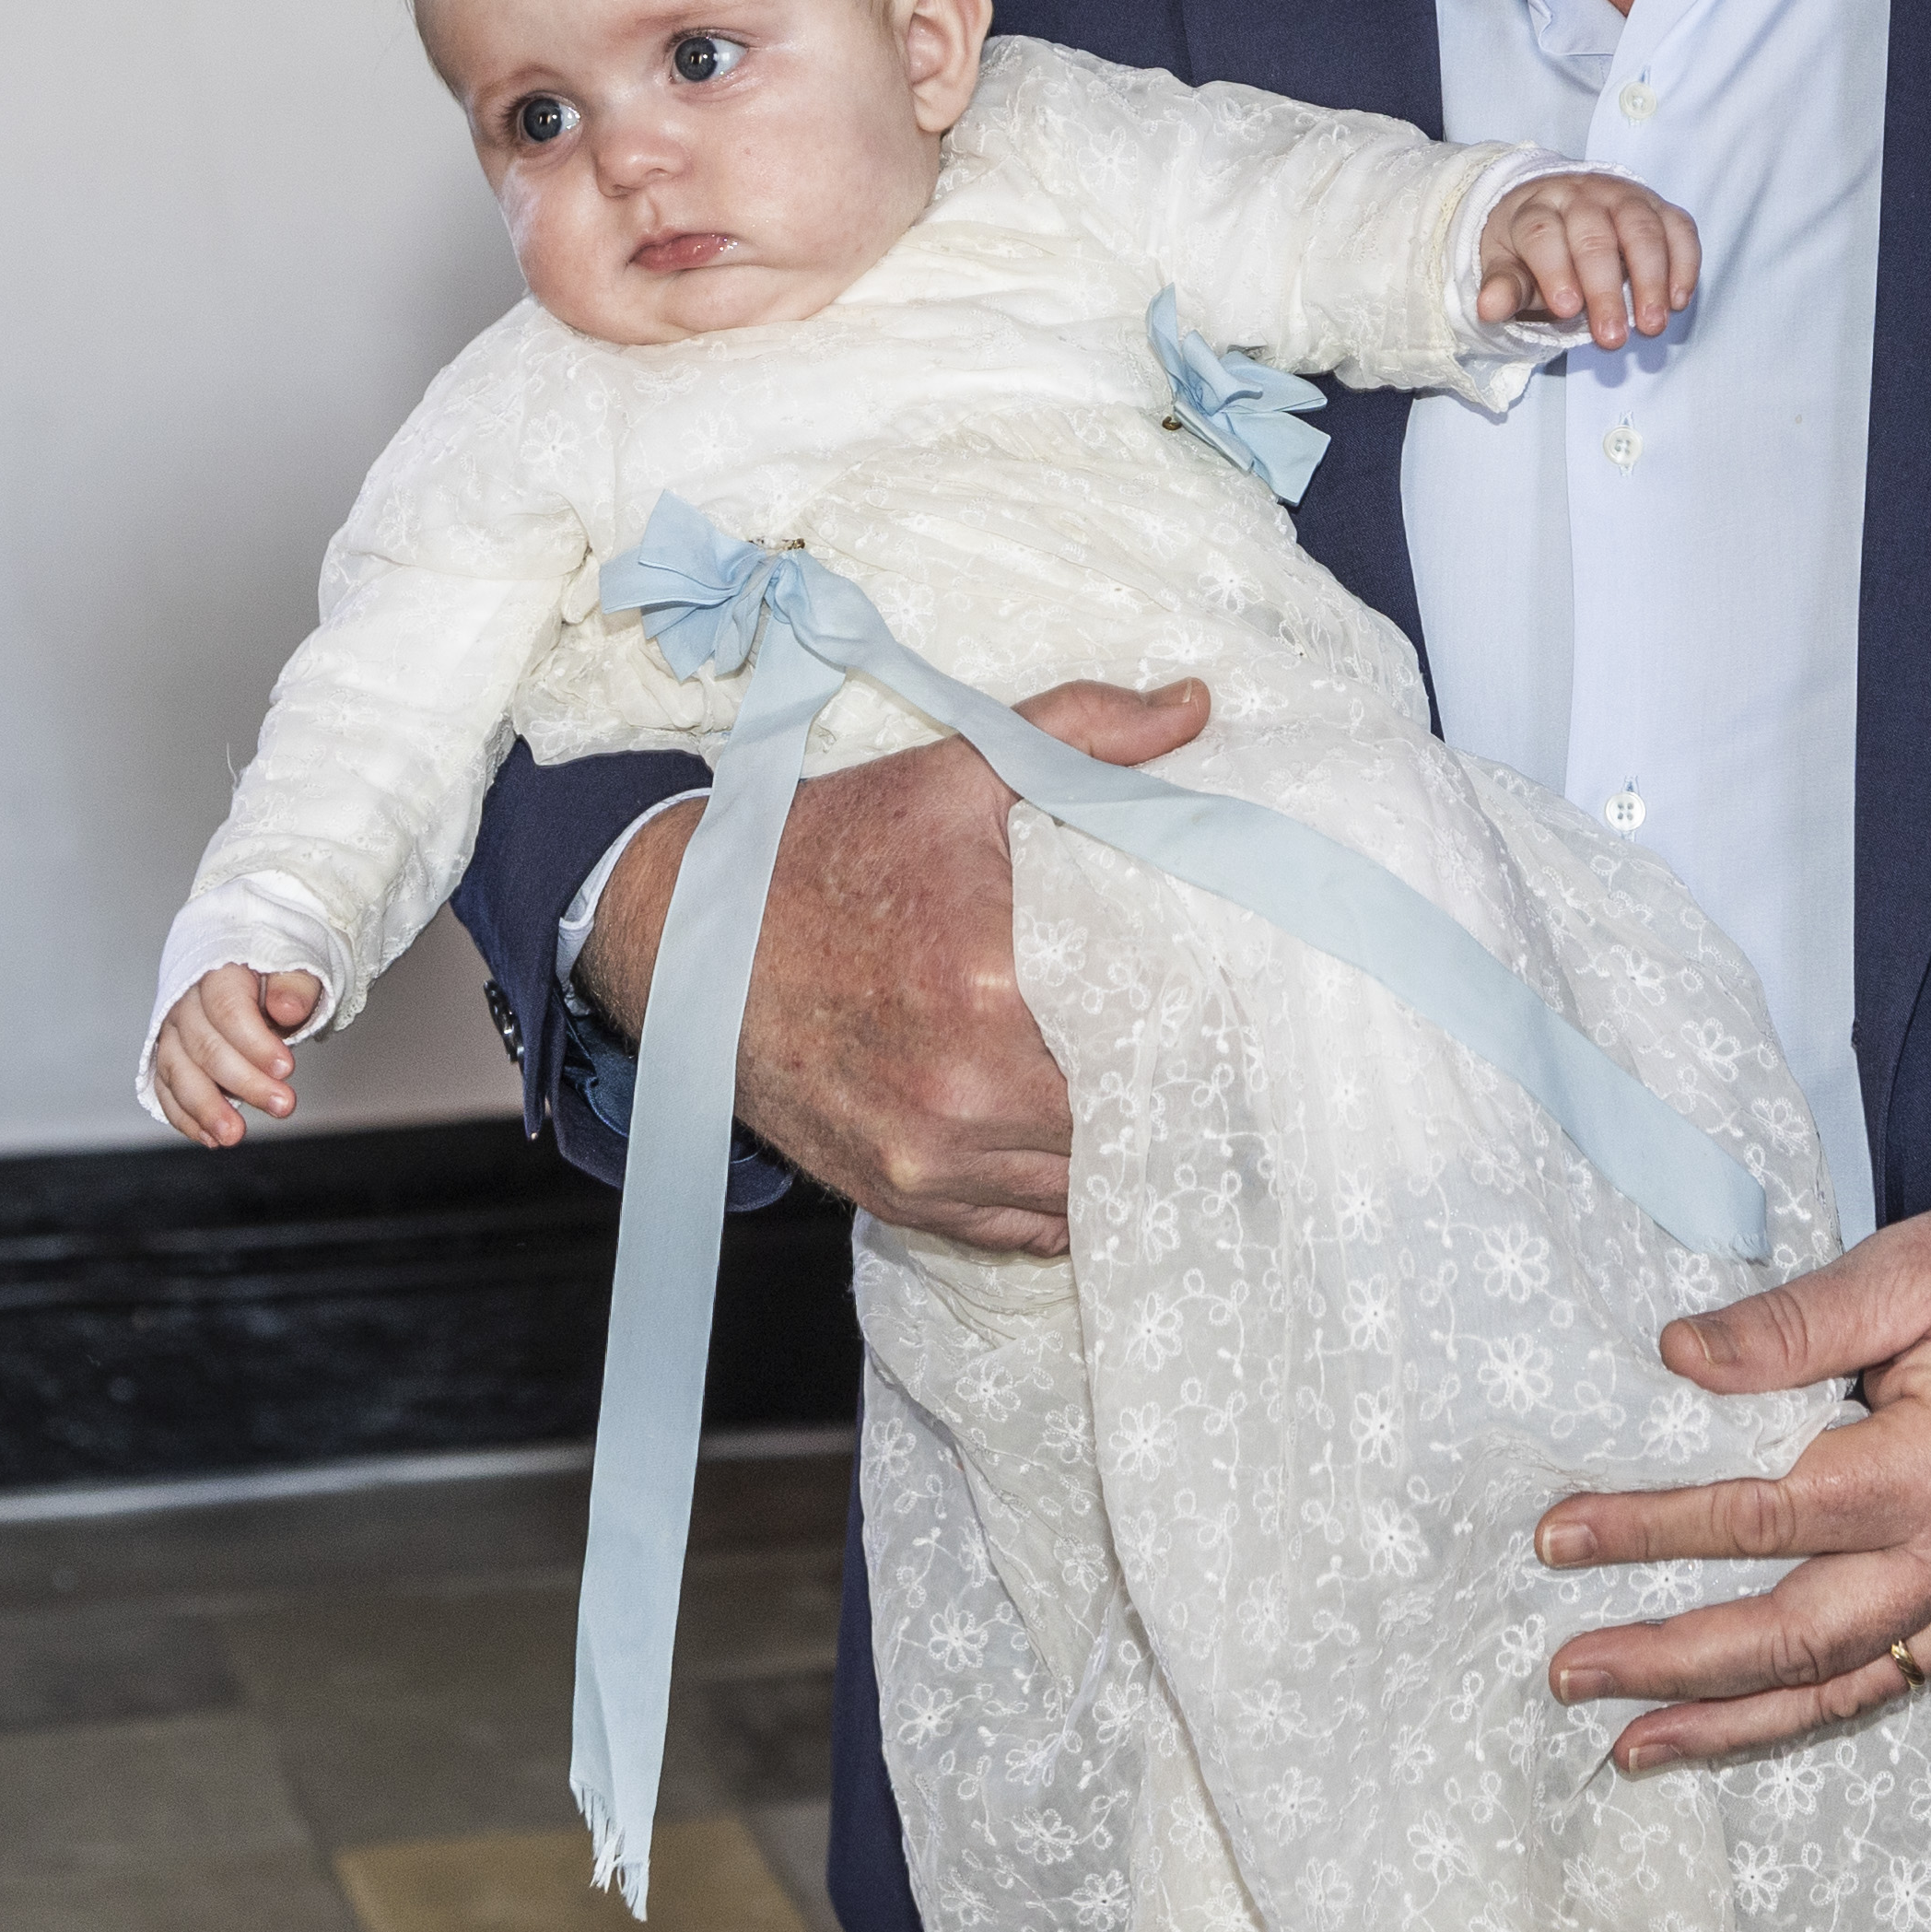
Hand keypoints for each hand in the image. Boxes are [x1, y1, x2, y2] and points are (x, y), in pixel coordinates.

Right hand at [147, 963, 326, 1149]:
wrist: (246, 976)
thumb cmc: (273, 977)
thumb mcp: (295, 970)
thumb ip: (294, 986)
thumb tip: (286, 1008)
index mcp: (216, 974)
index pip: (228, 1009)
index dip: (256, 1042)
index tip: (286, 1068)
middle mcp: (185, 1003)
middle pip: (206, 1047)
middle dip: (244, 1083)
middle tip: (283, 1105)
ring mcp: (171, 1033)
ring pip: (178, 1072)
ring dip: (206, 1108)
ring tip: (234, 1135)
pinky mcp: (166, 1059)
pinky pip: (166, 1090)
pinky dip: (185, 1117)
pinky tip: (210, 1137)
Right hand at [579, 676, 1211, 1257]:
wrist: (684, 937)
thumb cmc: (823, 851)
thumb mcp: (955, 771)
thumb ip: (1085, 734)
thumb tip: (1196, 704)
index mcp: (988, 989)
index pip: (1158, 1041)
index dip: (1214, 1031)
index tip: (1247, 1006)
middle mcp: (962, 1098)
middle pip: (1131, 1127)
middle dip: (1175, 1093)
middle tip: (1221, 1060)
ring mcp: (926, 1162)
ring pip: (1081, 1189)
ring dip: (1122, 1152)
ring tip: (1159, 1104)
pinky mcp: (898, 1197)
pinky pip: (1019, 1227)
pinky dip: (1057, 1192)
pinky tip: (1082, 1145)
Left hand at [1480, 170, 1700, 349]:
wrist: (1557, 204)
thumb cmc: (1529, 247)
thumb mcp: (1507, 265)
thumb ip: (1505, 287)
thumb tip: (1489, 309)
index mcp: (1535, 208)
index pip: (1543, 233)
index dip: (1555, 270)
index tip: (1566, 311)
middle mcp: (1580, 194)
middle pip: (1595, 236)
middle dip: (1606, 290)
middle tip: (1613, 338)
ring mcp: (1622, 196)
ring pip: (1641, 228)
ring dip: (1651, 279)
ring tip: (1652, 325)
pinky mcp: (1656, 205)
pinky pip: (1678, 226)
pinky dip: (1684, 262)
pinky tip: (1679, 300)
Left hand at [1534, 1182, 1930, 1767]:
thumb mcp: (1912, 1267)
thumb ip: (1789, 1324)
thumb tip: (1674, 1358)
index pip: (1766, 1517)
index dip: (1653, 1530)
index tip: (1560, 1535)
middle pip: (1795, 1634)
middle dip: (1671, 1660)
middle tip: (1567, 1671)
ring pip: (1842, 1685)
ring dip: (1732, 1721)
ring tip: (1633, 1745)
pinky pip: (1894, 1679)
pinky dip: (1812, 1709)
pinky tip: (1746, 1721)